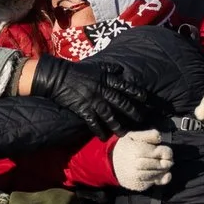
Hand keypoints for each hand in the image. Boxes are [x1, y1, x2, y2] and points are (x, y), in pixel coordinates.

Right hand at [30, 56, 158, 134]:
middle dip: (131, 111)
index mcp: (105, 79)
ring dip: (117, 125)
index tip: (145, 98)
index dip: (135, 92)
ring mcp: (93, 100)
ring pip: (109, 115)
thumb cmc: (76, 70)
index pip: (124, 86)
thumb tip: (120, 69)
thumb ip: (108, 68)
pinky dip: (99, 130)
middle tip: (140, 119)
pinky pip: (93, 122)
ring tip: (124, 133)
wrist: (58, 77)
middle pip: (120, 102)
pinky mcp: (83, 108)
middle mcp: (102, 90)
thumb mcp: (95, 66)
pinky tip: (104, 137)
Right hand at [109, 130, 173, 191]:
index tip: (166, 152)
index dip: (167, 152)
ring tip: (161, 166)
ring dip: (163, 171)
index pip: (161, 153)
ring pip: (158, 174)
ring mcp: (138, 177)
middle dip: (167, 162)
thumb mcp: (133, 136)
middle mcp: (138, 165)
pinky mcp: (138, 185)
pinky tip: (157, 174)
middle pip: (161, 165)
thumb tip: (160, 138)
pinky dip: (158, 178)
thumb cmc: (124, 147)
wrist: (109, 163)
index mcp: (139, 151)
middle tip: (168, 160)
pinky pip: (153, 182)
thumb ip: (148, 135)